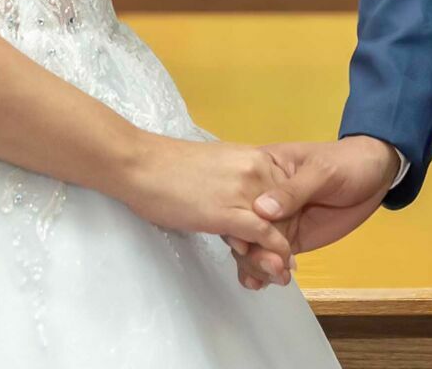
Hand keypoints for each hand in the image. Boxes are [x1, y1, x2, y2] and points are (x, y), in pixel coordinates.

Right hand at [113, 134, 293, 259]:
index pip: (288, 192)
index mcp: (256, 157)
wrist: (142, 165)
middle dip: (286, 240)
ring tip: (280, 274)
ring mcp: (244, 190)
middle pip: (287, 211)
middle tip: (283, 266)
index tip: (286, 241)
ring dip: (280, 254)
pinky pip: (263, 234)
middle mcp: (258, 170)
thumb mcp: (219, 167)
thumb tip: (249, 207)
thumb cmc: (172, 167)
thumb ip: (240, 185)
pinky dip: (273, 251)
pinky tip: (275, 265)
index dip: (289, 220)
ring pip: (277, 226)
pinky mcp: (229, 211)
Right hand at [224, 136, 395, 289]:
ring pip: (253, 246)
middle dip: (250, 250)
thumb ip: (293, 191)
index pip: (239, 197)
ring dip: (257, 265)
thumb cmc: (347, 163)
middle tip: (272, 265)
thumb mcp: (322, 171)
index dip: (237, 221)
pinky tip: (262, 284)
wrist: (375, 175)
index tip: (245, 242)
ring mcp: (276, 221)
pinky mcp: (290, 239)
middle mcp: (263, 198)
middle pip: (242, 226)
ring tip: (276, 276)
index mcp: (263, 171)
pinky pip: (270, 256)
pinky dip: (263, 271)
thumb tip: (261, 210)